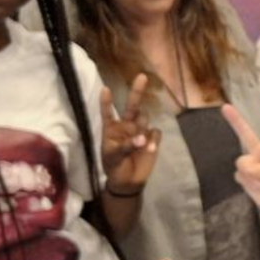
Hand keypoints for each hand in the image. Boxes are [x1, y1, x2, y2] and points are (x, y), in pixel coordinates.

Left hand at [99, 74, 160, 193]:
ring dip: (143, 127)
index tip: (104, 89)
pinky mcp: (152, 139)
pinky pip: (155, 133)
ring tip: (142, 144)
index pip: (108, 112)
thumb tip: (143, 138)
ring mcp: (140, 131)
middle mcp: (126, 126)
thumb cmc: (114, 167)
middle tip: (142, 77)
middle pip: (132, 106)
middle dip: (137, 92)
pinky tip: (150, 149)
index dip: (106, 102)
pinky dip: (153, 140)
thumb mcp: (114, 157)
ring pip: (145, 119)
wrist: (129, 182)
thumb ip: (127, 146)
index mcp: (112, 129)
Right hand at [227, 95, 259, 213]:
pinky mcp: (244, 175)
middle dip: (235, 121)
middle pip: (246, 133)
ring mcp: (251, 163)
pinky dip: (246, 182)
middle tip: (225, 106)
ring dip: (250, 174)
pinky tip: (256, 187)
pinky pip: (239, 175)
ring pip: (241, 162)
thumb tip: (244, 167)